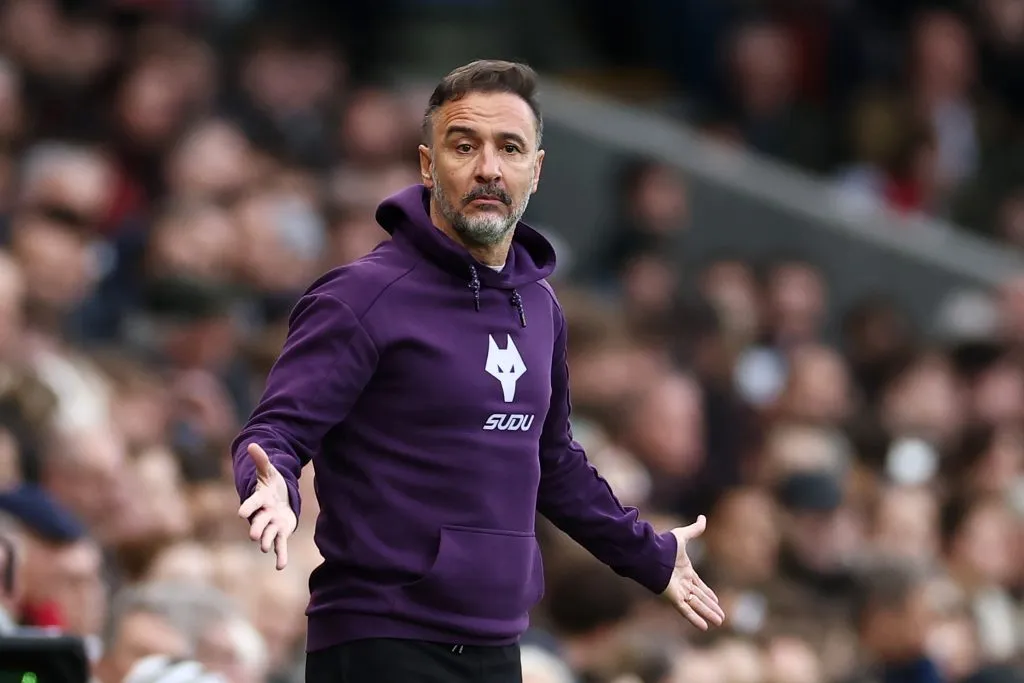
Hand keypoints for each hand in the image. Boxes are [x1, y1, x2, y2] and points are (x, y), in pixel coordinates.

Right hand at [237, 443, 296, 569]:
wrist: (277, 499)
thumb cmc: (271, 485)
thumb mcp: (268, 471)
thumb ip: (261, 460)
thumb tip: (252, 444)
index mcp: (260, 500)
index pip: (252, 503)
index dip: (248, 507)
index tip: (241, 513)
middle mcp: (263, 514)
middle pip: (259, 522)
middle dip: (257, 528)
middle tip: (254, 536)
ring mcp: (272, 525)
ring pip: (269, 534)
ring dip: (268, 542)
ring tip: (266, 549)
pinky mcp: (281, 532)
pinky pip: (280, 545)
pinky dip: (280, 556)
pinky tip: (280, 566)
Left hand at [662, 515, 725, 630]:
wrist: (650, 554)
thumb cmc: (664, 546)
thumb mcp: (683, 536)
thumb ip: (694, 529)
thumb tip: (703, 518)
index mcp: (685, 571)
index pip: (699, 585)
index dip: (708, 592)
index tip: (717, 599)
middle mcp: (682, 583)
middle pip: (700, 598)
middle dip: (711, 606)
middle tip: (722, 616)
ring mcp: (678, 591)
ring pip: (697, 605)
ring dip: (708, 613)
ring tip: (720, 621)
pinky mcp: (673, 598)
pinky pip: (686, 610)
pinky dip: (695, 618)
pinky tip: (705, 627)